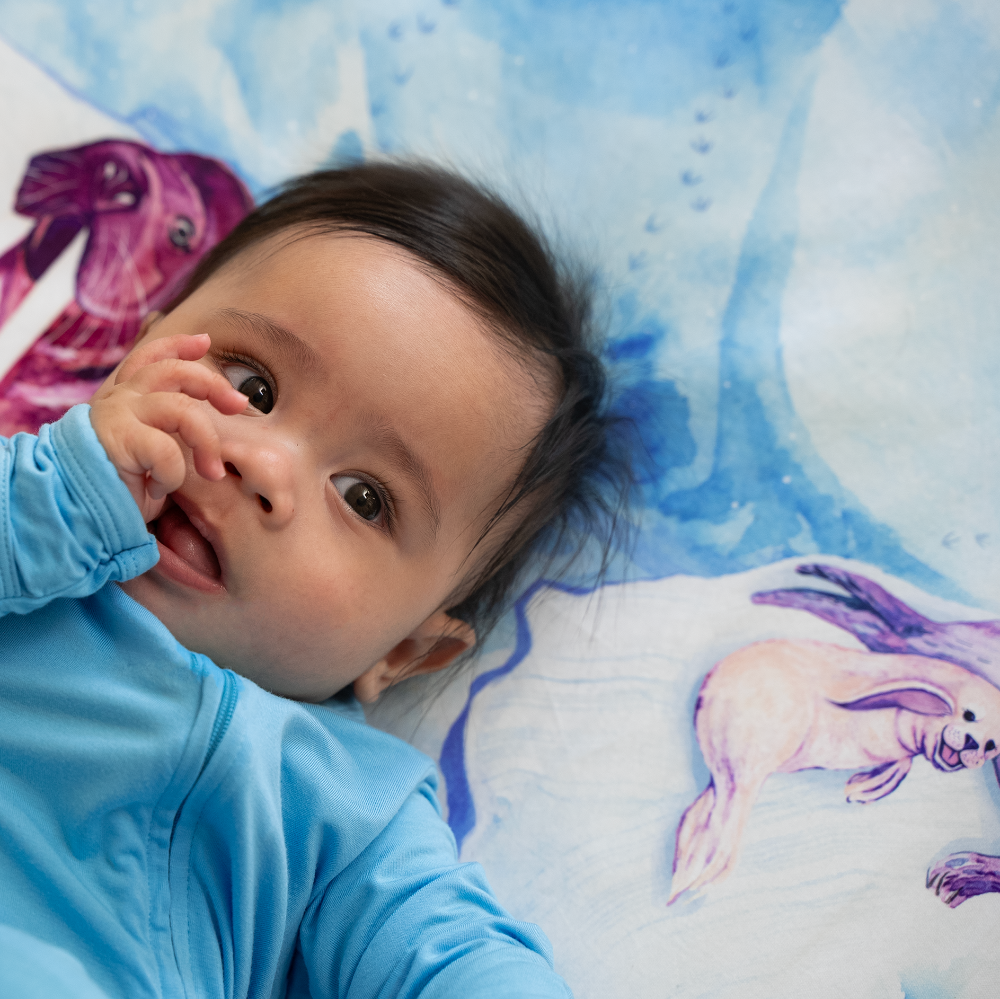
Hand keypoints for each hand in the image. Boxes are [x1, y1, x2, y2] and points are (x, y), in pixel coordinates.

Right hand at [90, 333, 248, 522]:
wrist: (78, 516)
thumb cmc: (120, 490)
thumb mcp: (153, 455)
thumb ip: (173, 433)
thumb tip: (216, 422)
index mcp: (126, 398)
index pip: (151, 359)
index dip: (178, 346)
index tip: (204, 341)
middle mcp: (121, 400)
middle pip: (175, 372)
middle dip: (213, 385)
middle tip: (237, 405)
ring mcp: (118, 416)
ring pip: (182, 410)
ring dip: (206, 442)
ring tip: (212, 472)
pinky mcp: (118, 439)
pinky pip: (166, 450)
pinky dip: (172, 474)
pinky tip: (158, 489)